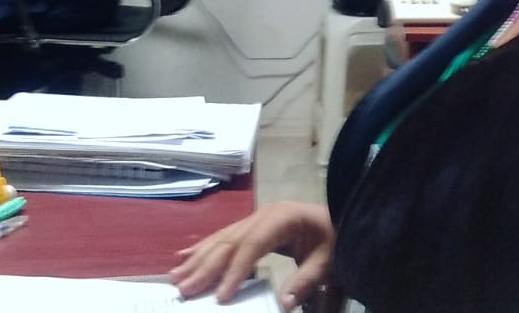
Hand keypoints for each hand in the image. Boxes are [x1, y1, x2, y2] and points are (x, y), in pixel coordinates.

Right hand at [169, 201, 333, 309]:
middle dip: (205, 267)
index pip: (252, 246)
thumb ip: (306, 281)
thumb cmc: (335, 238)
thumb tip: (283, 304)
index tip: (219, 296)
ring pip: (221, 238)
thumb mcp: (328, 261)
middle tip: (183, 290)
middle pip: (229, 241)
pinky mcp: (253, 223)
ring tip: (175, 277)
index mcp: (282, 218)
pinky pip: (224, 236)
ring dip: (197, 259)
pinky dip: (203, 248)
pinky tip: (184, 255)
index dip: (235, 271)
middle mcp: (263, 214)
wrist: (342, 214)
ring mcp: (256, 217)